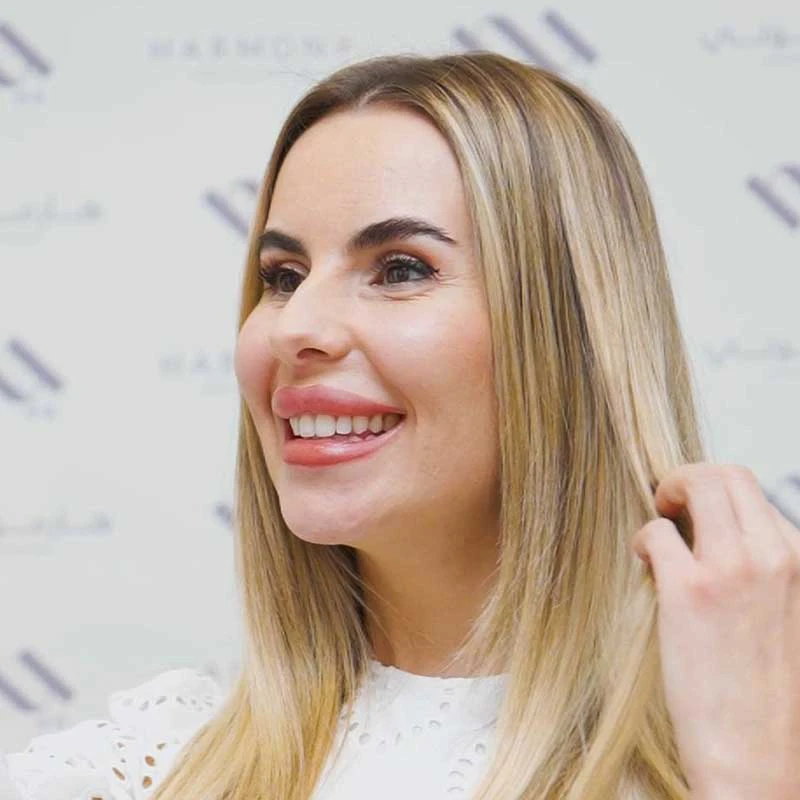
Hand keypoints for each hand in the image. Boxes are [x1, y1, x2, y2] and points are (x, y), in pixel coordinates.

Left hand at [631, 463, 799, 799]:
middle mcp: (772, 556)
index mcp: (798, 561)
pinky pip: (657, 533)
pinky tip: (646, 562)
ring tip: (659, 526)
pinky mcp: (689, 591)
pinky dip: (644, 539)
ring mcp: (731, 570)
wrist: (757, 756)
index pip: (753, 490)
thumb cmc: (765, 692)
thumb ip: (760, 566)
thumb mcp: (784, 612)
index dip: (716, 493)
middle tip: (670, 502)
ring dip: (667, 495)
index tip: (696, 510)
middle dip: (689, 477)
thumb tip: (716, 533)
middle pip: (726, 473)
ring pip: (697, 485)